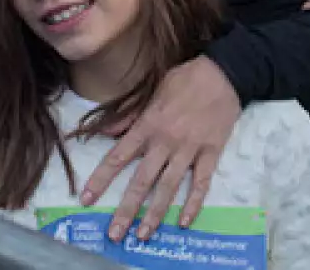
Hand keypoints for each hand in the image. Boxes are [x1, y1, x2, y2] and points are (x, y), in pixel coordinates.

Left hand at [83, 56, 239, 242]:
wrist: (223, 74)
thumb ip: (129, 115)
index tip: (87, 198)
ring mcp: (189, 149)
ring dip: (155, 214)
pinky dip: (193, 204)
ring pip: (169, 187)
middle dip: (126, 210)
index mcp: (148, 125)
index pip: (119, 156)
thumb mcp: (152, 91)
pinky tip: (183, 222)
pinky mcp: (211, 153)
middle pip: (142, 181)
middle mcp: (165, 141)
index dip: (101, 179)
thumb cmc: (184, 80)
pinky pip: (201, 183)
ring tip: (144, 235)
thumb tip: (106, 131)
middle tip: (115, 234)